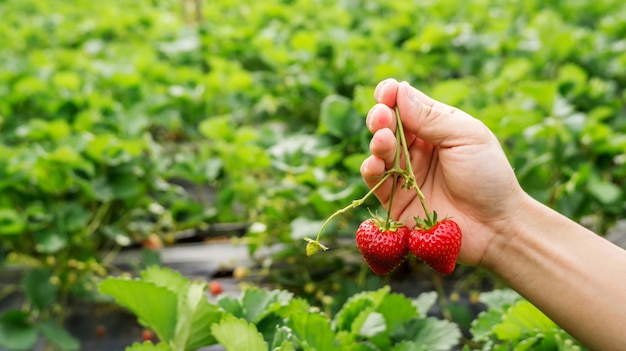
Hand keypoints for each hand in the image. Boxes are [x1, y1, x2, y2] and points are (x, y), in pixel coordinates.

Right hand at [361, 79, 526, 265]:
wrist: (495, 226)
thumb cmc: (488, 176)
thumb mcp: (466, 137)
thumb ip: (431, 117)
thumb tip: (399, 89)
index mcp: (436, 126)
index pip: (406, 104)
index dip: (392, 95)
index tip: (387, 92)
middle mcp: (417, 147)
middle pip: (387, 124)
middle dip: (381, 117)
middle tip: (382, 116)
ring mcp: (405, 172)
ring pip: (379, 150)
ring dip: (377, 141)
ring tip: (383, 139)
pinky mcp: (395, 199)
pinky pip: (375, 179)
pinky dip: (371, 168)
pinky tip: (376, 163)